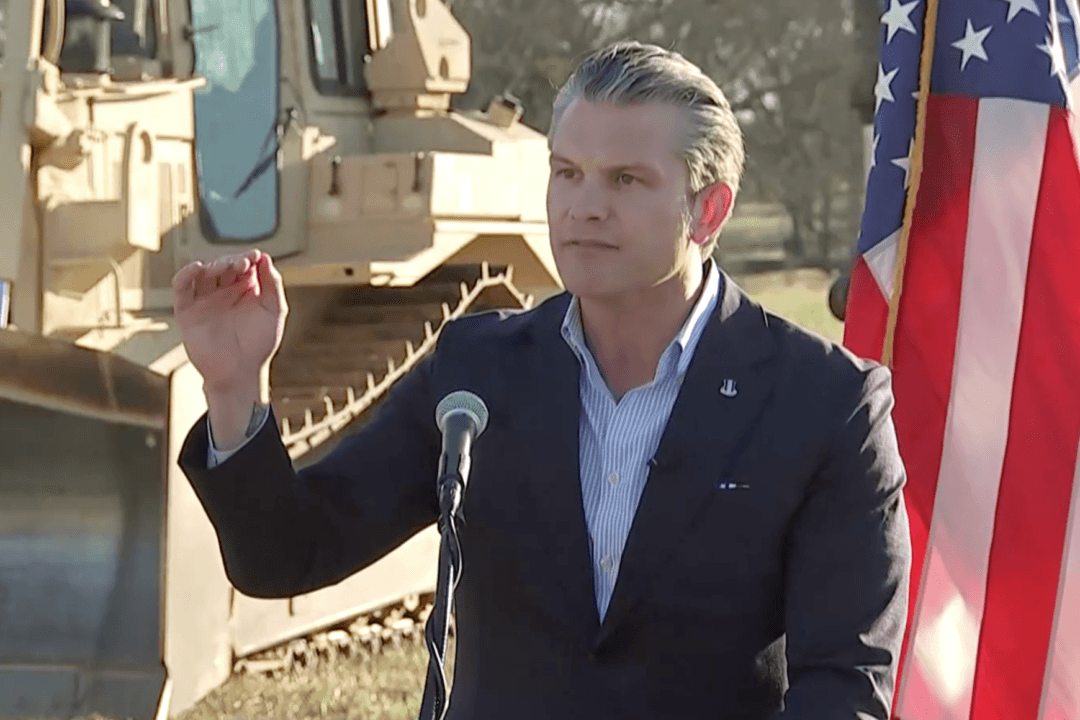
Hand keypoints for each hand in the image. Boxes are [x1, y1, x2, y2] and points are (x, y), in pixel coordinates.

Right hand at [172, 249, 287, 395]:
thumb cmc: (259, 345)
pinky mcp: (187, 311)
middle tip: (242, 263)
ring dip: (214, 264)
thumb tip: (266, 257)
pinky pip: (182, 287)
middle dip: (232, 260)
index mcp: (245, 290)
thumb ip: (273, 285)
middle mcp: (224, 292)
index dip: (248, 258)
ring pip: (204, 273)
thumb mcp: (274, 311)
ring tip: (225, 266)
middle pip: (224, 265)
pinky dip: (186, 274)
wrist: (239, 373)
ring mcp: (205, 300)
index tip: (255, 256)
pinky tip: (198, 267)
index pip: (244, 265)